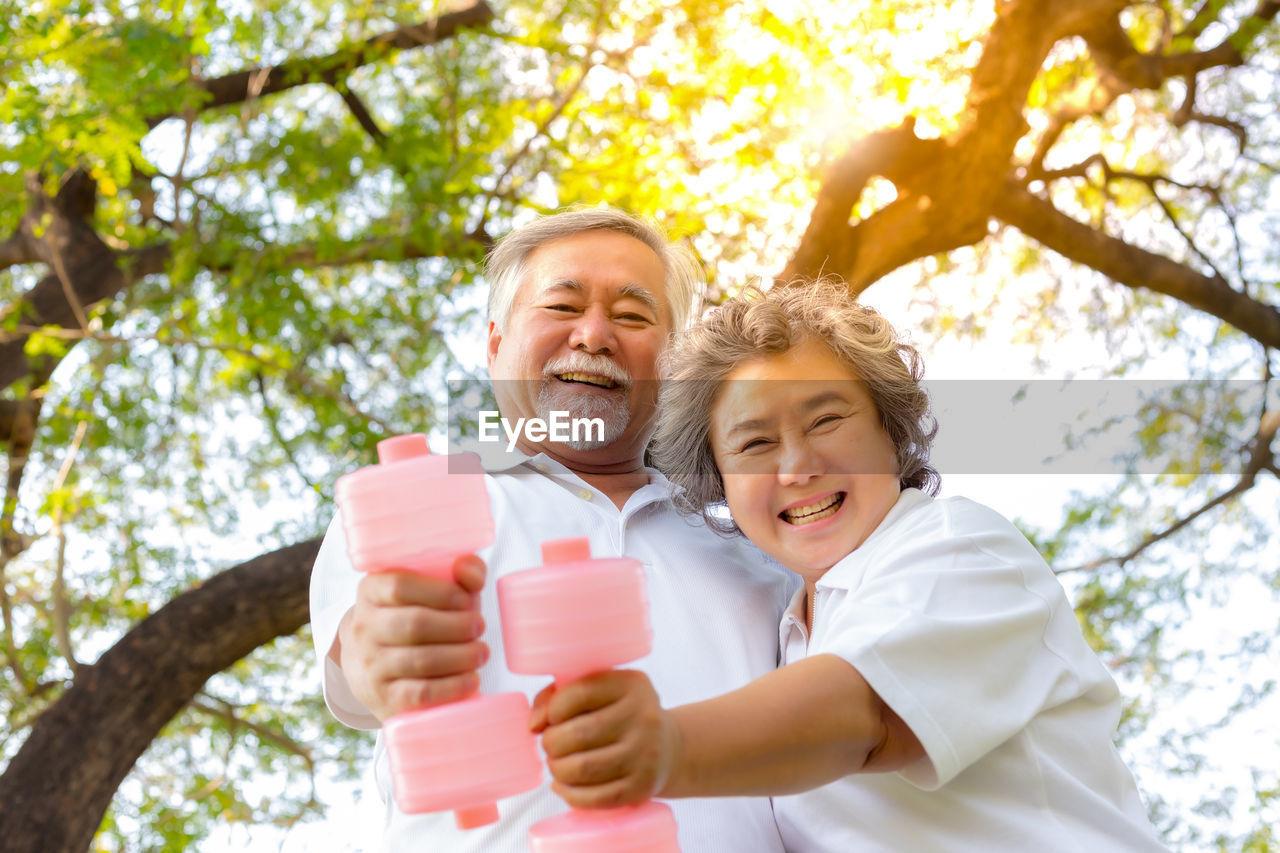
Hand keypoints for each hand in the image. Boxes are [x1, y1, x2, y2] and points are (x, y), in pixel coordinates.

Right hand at [337, 554, 488, 720]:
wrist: (378, 666)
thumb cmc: (418, 617)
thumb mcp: (434, 590)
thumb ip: (460, 573)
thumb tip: (468, 568)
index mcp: (371, 591)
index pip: (399, 586)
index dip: (440, 592)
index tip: (466, 599)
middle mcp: (364, 627)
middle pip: (414, 624)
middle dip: (457, 626)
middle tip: (480, 627)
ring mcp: (372, 664)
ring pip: (419, 660)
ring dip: (460, 656)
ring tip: (481, 652)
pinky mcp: (385, 696)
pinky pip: (420, 693)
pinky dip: (451, 687)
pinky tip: (472, 679)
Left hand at [532, 670, 681, 808]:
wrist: (668, 748)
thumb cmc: (619, 715)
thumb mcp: (600, 691)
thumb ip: (558, 695)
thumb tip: (534, 725)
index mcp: (632, 685)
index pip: (581, 692)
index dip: (554, 708)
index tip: (550, 719)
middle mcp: (644, 717)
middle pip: (578, 734)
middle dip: (551, 743)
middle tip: (551, 746)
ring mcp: (646, 754)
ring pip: (583, 767)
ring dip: (557, 769)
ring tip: (557, 765)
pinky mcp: (643, 787)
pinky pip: (596, 798)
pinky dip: (570, 794)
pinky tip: (563, 786)